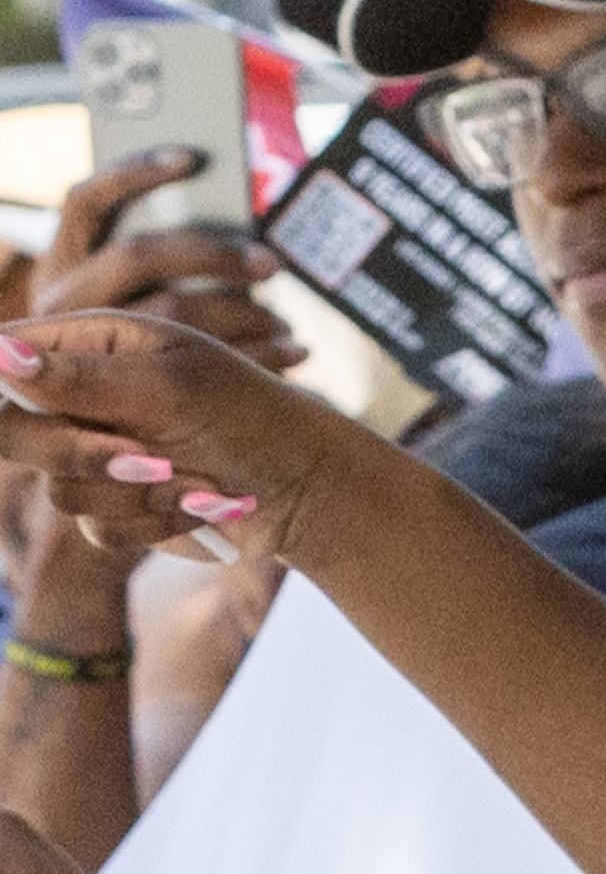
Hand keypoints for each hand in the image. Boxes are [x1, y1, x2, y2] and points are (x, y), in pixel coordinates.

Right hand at [0, 311, 364, 561]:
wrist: (306, 485)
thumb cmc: (250, 416)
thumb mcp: (171, 387)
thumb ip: (81, 377)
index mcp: (91, 345)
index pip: (6, 356)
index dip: (4, 384)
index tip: (37, 409)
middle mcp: (82, 399)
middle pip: (11, 434)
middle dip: (81, 453)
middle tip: (146, 456)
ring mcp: (93, 455)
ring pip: (60, 490)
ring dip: (142, 491)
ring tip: (201, 477)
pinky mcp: (113, 508)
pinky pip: (98, 528)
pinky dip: (158, 519)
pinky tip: (205, 502)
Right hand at [33, 151, 301, 370]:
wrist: (104, 410)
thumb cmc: (137, 326)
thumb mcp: (131, 284)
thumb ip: (166, 250)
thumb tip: (225, 204)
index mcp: (61, 259)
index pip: (86, 200)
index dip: (134, 174)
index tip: (192, 157)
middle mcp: (61, 299)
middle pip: (138, 256)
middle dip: (212, 253)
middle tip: (272, 263)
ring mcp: (86, 345)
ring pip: (170, 313)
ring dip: (244, 312)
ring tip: (287, 321)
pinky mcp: (126, 388)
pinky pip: (201, 367)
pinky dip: (259, 355)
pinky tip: (299, 353)